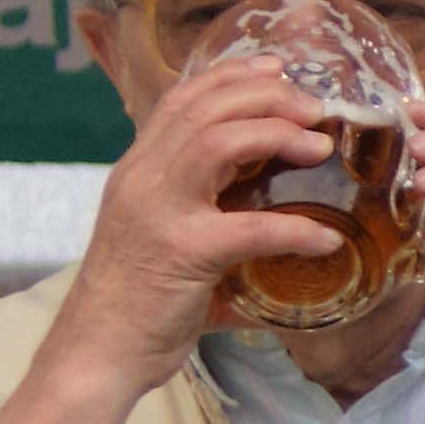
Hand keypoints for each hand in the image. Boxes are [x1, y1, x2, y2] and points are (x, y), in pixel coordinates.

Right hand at [0, 57, 349, 423]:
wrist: (97, 353)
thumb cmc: (137, 301)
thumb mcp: (163, 237)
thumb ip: (204, 212)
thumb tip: (271, 213)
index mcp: (138, 171)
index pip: (180, 101)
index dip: (230, 77)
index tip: (276, 70)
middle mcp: (142, 180)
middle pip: (204, 109)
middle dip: (265, 97)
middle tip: (313, 107)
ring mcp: (158, 213)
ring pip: (218, 143)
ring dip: (277, 135)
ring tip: (320, 145)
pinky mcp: (181, 253)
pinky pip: (250, 228)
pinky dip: (297, 229)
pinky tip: (327, 239)